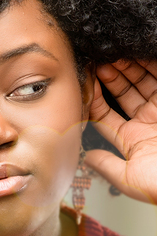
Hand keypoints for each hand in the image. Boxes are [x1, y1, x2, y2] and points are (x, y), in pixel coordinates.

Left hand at [86, 59, 156, 203]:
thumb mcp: (128, 178)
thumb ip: (106, 165)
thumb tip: (85, 157)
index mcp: (132, 140)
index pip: (105, 115)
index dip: (93, 99)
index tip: (85, 85)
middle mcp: (147, 123)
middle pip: (125, 94)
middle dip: (111, 78)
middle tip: (100, 64)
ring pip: (144, 84)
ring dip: (130, 69)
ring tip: (114, 56)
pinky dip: (153, 67)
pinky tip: (141, 56)